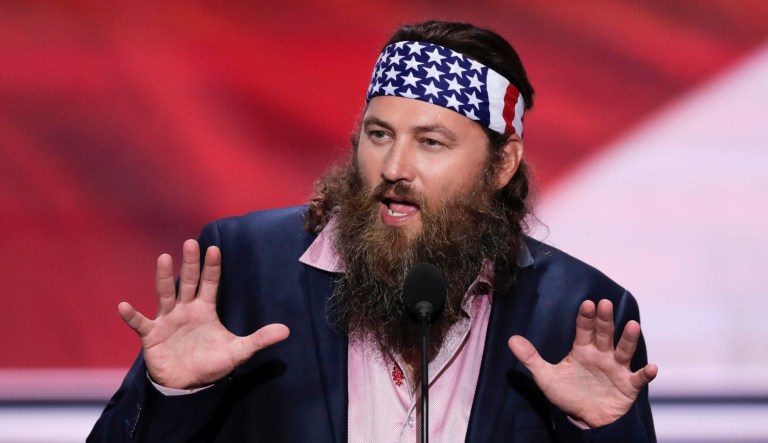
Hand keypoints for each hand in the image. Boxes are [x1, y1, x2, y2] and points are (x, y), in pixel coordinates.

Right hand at [118, 239, 289, 388]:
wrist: (187, 385)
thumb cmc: (210, 363)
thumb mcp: (237, 351)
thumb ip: (259, 339)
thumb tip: (286, 330)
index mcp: (205, 309)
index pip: (210, 284)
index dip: (212, 268)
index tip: (215, 249)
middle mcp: (185, 309)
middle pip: (187, 282)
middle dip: (189, 264)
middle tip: (191, 242)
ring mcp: (167, 320)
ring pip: (165, 294)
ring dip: (163, 278)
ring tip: (164, 258)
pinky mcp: (152, 336)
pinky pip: (140, 323)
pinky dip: (132, 316)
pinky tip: (123, 306)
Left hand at [508, 299, 656, 427]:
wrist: (585, 420)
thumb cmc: (568, 394)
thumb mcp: (546, 377)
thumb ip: (531, 358)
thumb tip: (511, 339)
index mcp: (583, 350)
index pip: (584, 329)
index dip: (586, 317)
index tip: (587, 303)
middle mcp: (602, 355)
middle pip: (604, 334)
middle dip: (605, 320)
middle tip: (605, 304)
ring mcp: (616, 369)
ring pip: (624, 350)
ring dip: (628, 339)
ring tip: (632, 325)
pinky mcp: (628, 386)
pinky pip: (638, 379)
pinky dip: (646, 374)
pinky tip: (652, 368)